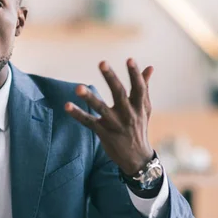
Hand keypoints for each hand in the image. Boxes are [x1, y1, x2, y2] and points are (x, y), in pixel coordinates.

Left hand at [65, 59, 154, 174]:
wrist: (137, 158)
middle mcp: (128, 114)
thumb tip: (150, 67)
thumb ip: (144, 87)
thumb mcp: (145, 108)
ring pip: (101, 109)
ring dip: (90, 98)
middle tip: (102, 63)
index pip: (139, 87)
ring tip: (78, 88)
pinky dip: (78, 114)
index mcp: (139, 106)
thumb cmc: (139, 127)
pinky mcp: (103, 133)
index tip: (130, 59)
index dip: (135, 74)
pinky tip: (66, 105)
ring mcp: (115, 124)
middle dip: (111, 78)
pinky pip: (89, 122)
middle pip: (119, 94)